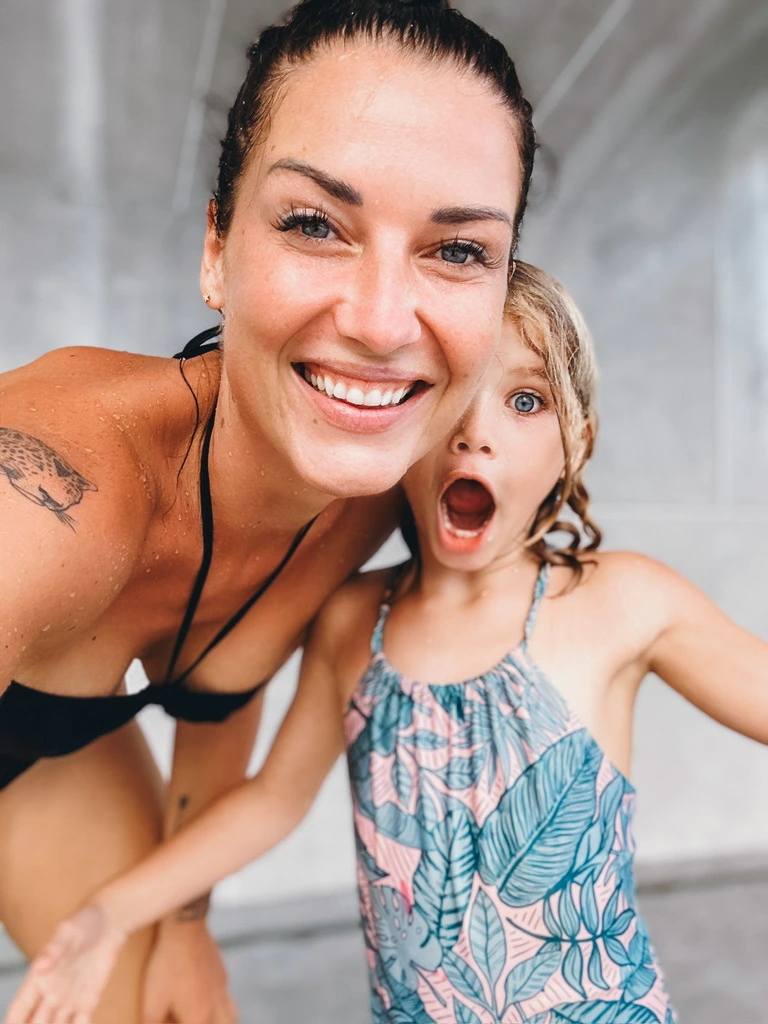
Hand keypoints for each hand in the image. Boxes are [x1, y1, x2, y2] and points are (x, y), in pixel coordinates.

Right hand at [5, 905, 127, 1023]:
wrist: (111, 923)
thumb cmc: (84, 922)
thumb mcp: (68, 932)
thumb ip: (53, 950)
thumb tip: (40, 966)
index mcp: (39, 978)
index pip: (21, 1007)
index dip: (14, 1021)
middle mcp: (51, 993)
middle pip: (36, 1023)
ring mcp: (69, 999)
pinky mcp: (88, 1001)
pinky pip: (80, 1023)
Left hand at [142, 917, 236, 1023]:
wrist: (185, 929)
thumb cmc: (167, 966)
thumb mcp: (151, 1001)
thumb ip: (152, 1022)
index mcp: (199, 1018)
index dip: (176, 1023)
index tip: (169, 1019)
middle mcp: (216, 1005)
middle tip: (190, 1018)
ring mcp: (222, 987)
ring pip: (231, 1015)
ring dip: (222, 1021)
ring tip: (207, 1018)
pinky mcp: (221, 970)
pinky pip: (226, 995)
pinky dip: (220, 1003)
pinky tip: (204, 996)